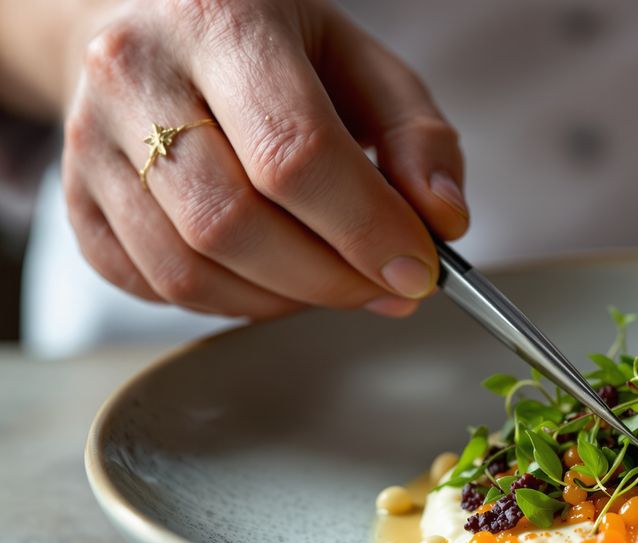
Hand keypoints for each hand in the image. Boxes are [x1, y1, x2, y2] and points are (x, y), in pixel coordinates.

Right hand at [62, 0, 467, 318]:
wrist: (147, 20)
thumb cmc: (270, 46)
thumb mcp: (361, 61)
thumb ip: (418, 135)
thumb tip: (443, 220)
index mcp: (219, 21)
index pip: (294, 153)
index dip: (364, 229)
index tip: (418, 270)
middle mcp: (136, 75)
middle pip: (233, 223)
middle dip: (329, 280)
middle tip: (386, 287)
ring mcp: (92, 142)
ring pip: (188, 268)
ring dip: (284, 301)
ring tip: (337, 282)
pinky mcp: (76, 201)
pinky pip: (155, 287)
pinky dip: (232, 303)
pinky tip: (274, 278)